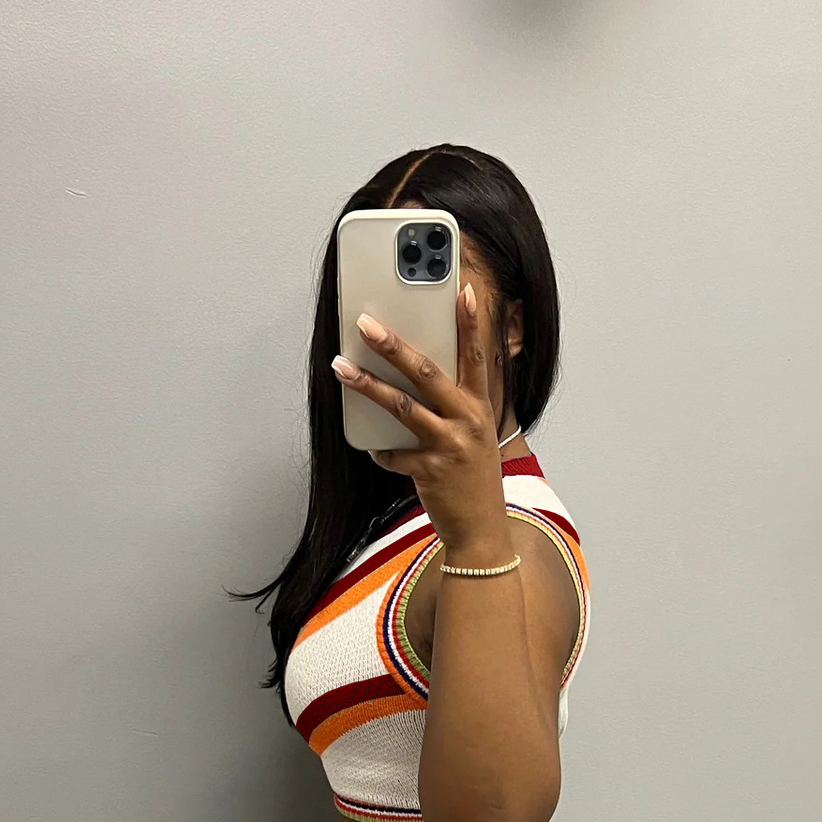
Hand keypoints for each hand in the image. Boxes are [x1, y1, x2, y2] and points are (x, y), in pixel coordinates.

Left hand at [331, 284, 514, 565]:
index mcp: (480, 408)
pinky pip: (392, 453)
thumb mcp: (474, 436)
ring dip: (366, 385)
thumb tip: (412, 376)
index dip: (470, 322)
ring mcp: (450, 446)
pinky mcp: (430, 471)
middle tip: (365, 323)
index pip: (476, 355)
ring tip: (339, 367)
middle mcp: (468, 421)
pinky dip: (380, 449)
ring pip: (401, 406)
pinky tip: (374, 448)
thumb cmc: (473, 479)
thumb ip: (453, 405)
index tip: (462, 290)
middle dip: (393, 345)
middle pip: (427, 372)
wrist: (482, 531)